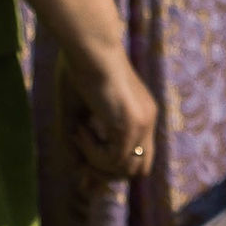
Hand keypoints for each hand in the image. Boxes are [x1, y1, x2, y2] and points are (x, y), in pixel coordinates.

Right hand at [64, 54, 157, 179]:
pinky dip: (92, 151)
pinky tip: (81, 128)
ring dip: (95, 160)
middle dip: (106, 174)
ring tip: (78, 131)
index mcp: (140, 114)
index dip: (114, 169)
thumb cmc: (78, 69)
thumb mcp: (78, 114)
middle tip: (80, 158)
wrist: (87, 45)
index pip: (139, 158)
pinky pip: (113, 158)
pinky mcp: (131, 123)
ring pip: (125, 170)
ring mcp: (143, 122)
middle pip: (138, 171)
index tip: (84, 167)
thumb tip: (79, 181)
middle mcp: (147, 120)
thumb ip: (81, 146)